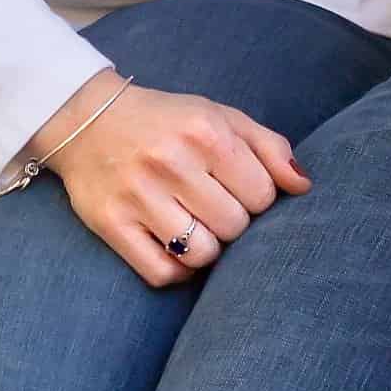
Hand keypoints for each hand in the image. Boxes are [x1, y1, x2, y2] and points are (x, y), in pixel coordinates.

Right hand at [35, 70, 309, 286]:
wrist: (86, 120)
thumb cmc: (167, 122)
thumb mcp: (221, 117)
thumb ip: (269, 147)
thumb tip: (305, 186)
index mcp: (205, 131)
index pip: (263, 194)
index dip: (257, 197)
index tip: (238, 188)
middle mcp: (171, 162)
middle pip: (235, 226)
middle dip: (232, 221)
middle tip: (212, 205)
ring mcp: (138, 195)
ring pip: (202, 255)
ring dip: (206, 247)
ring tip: (194, 224)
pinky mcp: (110, 224)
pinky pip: (162, 273)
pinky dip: (176, 268)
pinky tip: (173, 244)